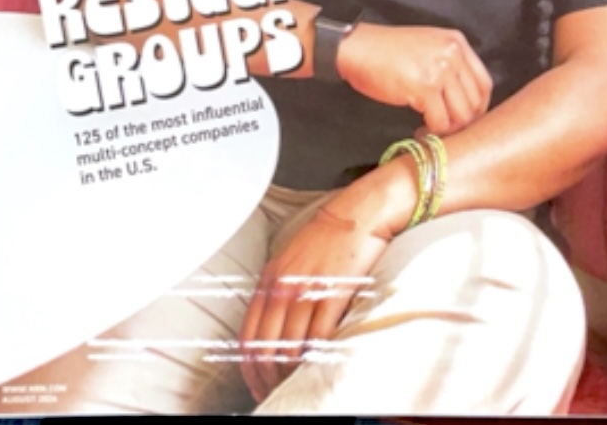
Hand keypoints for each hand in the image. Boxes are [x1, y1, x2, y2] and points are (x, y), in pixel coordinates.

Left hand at [239, 173, 408, 403]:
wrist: (359, 212)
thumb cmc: (329, 237)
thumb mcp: (292, 260)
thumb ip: (279, 291)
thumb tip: (273, 330)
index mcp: (270, 279)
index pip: (247, 336)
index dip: (249, 369)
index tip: (257, 386)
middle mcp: (283, 285)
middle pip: (265, 347)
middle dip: (269, 378)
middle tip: (277, 394)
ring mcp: (307, 289)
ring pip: (289, 347)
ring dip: (291, 373)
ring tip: (298, 385)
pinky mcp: (333, 292)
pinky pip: (318, 335)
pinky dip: (316, 357)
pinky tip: (318, 365)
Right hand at [337, 23, 492, 133]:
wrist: (357, 49)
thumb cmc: (386, 50)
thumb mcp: (427, 46)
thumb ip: (449, 64)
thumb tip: (463, 99)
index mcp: (456, 42)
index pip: (484, 82)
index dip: (478, 107)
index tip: (467, 119)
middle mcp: (453, 54)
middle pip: (476, 101)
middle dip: (463, 122)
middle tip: (446, 128)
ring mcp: (440, 70)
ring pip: (462, 114)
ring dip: (448, 129)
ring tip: (431, 129)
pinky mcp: (425, 87)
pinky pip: (440, 121)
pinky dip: (432, 132)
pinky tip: (420, 130)